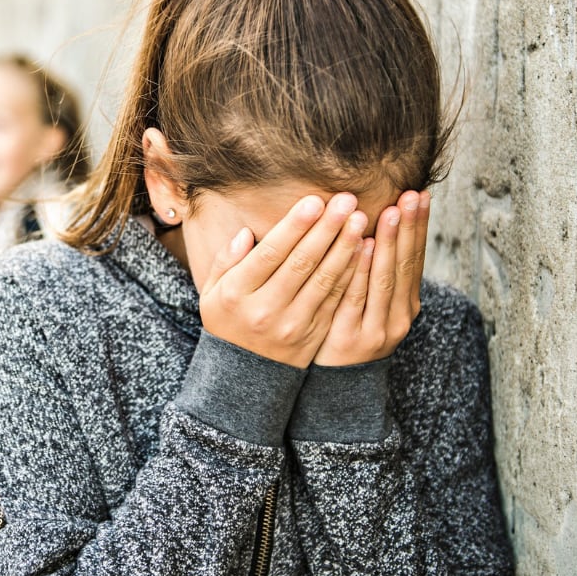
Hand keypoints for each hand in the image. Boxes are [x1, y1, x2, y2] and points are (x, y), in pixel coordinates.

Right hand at [199, 193, 367, 368]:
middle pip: (301, 263)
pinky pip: (336, 299)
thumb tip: (247, 233)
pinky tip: (363, 250)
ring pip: (324, 280)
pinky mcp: (314, 334)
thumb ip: (226, 261)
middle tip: (346, 201)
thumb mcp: (212, 292)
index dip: (294, 226)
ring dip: (345, 247)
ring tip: (360, 219)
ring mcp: (292, 325)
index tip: (315, 201)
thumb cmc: (228, 321)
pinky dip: (351, 273)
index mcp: (237, 294)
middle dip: (326, 229)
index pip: (270, 254)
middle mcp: (265, 310)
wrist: (244, 374)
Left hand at [314, 190, 429, 365]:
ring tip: (392, 212)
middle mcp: (399, 316)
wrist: (335, 386)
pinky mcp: (353, 338)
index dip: (419, 227)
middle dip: (409, 228)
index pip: (415, 258)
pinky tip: (364, 247)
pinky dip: (362, 272)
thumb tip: (373, 226)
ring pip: (385, 279)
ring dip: (390, 244)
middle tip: (411, 195)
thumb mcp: (369, 305)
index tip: (420, 194)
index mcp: (405, 304)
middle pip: (405, 265)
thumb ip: (374, 272)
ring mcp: (378, 329)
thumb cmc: (348, 333)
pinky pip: (357, 297)